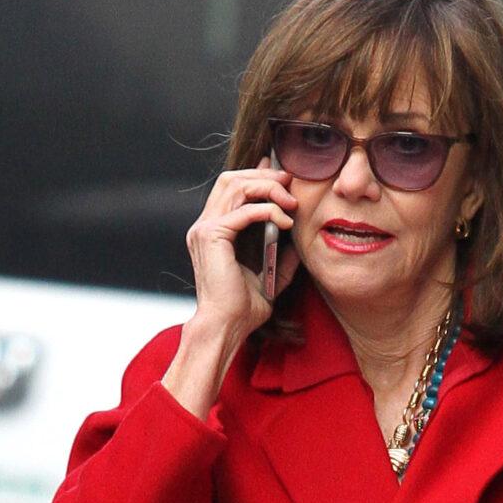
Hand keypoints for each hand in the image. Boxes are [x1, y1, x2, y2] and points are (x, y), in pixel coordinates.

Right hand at [160, 159, 298, 423]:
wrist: (227, 327)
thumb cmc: (244, 308)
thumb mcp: (270, 274)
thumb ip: (280, 253)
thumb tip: (298, 235)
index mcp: (213, 231)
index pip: (231, 187)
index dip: (257, 175)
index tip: (285, 179)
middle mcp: (204, 225)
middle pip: (232, 178)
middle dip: (264, 175)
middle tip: (291, 183)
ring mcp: (204, 229)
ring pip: (236, 185)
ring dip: (267, 187)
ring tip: (290, 201)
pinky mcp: (211, 236)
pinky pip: (243, 211)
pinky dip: (267, 210)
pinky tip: (285, 220)